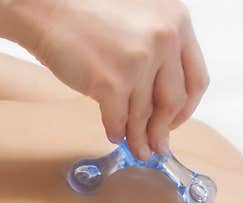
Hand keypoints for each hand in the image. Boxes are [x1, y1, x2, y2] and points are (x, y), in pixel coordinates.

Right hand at [24, 0, 208, 160]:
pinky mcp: (113, 82)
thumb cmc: (87, 12)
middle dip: (164, 129)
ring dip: (139, 137)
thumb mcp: (141, 20)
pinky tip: (113, 134)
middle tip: (158, 145)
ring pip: (145, 115)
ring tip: (137, 148)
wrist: (46, 7)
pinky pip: (119, 119)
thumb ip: (160, 51)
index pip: (196, 78)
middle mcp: (165, 39)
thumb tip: (164, 105)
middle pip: (174, 101)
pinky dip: (116, 131)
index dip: (187, 108)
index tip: (175, 120)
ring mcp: (139, 61)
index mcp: (177, 21)